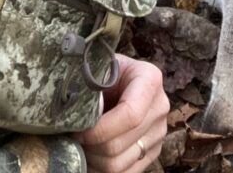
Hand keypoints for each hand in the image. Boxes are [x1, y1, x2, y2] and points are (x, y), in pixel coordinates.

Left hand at [74, 55, 169, 172]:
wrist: (115, 79)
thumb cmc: (102, 71)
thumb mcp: (97, 68)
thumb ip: (90, 84)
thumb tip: (76, 114)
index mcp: (150, 79)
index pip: (130, 115)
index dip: (99, 130)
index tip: (76, 131)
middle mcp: (160, 106)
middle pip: (120, 143)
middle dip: (90, 146)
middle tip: (71, 139)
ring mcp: (159, 131)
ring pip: (119, 163)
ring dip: (93, 160)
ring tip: (79, 147)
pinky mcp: (153, 151)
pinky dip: (101, 170)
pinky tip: (91, 156)